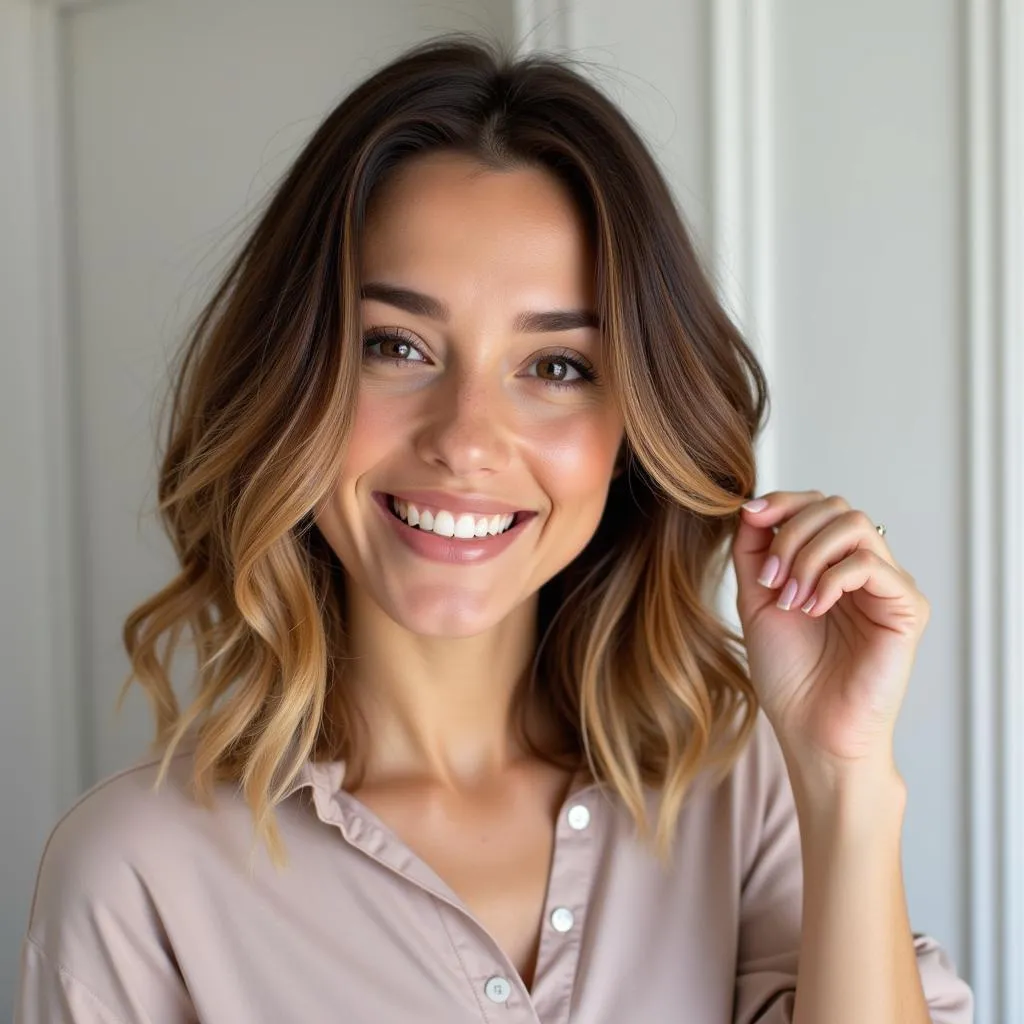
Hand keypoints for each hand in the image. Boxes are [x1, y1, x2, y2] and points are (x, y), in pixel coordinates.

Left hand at [731, 490, 927, 769]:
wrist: (811, 730)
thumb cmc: (788, 673)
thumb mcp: (757, 599)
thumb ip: (754, 551)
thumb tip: (752, 505)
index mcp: (832, 563)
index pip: (818, 505)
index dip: (783, 502)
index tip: (751, 517)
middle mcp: (864, 568)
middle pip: (835, 506)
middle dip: (790, 533)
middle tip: (769, 579)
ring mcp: (888, 586)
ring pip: (854, 525)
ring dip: (808, 555)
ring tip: (790, 598)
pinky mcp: (907, 608)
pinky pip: (870, 564)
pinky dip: (831, 578)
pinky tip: (811, 608)